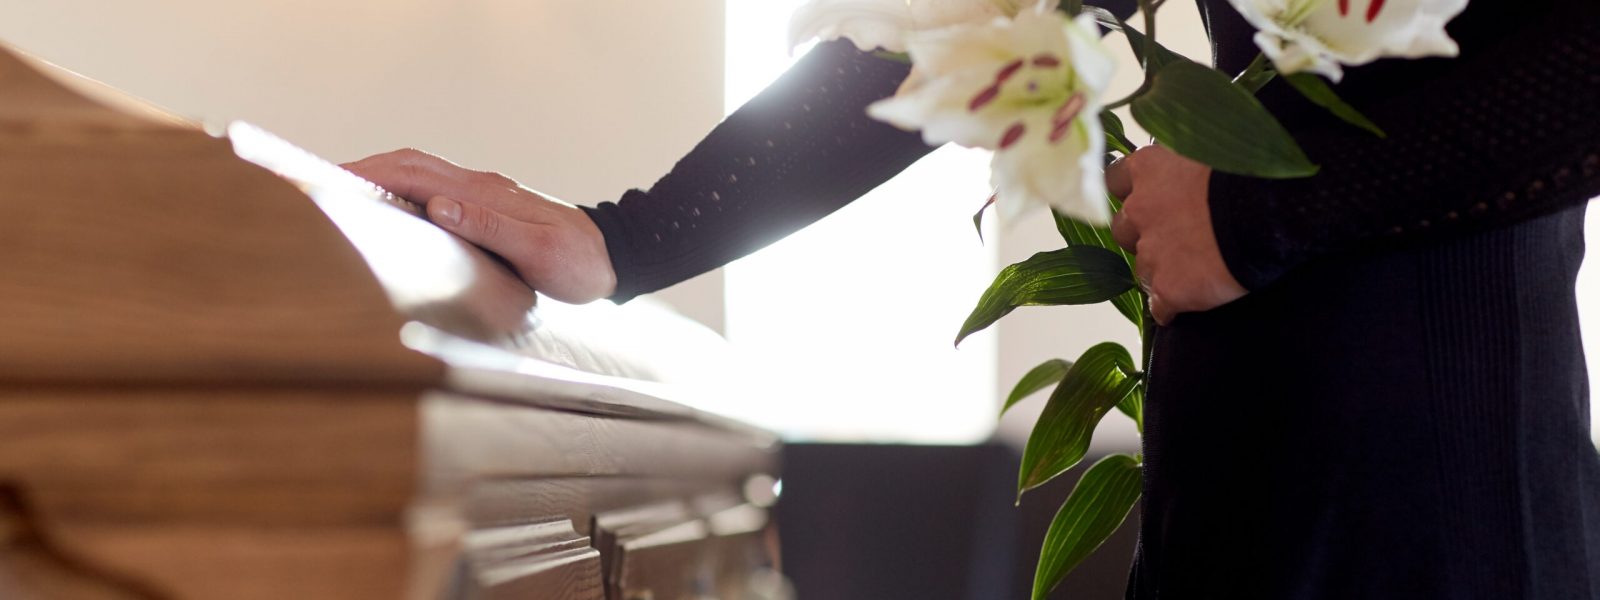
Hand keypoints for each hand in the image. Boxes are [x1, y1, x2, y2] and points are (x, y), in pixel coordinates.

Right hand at [342, 149, 616, 303]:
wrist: (614, 259)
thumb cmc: (579, 263)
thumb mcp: (538, 252)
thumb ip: (490, 228)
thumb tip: (438, 206)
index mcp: (485, 194)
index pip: (415, 173)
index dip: (370, 173)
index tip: (330, 180)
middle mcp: (480, 188)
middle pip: (410, 166)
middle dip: (364, 172)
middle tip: (319, 186)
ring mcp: (483, 197)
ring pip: (421, 177)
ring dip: (381, 181)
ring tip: (342, 198)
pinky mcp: (487, 211)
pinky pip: (435, 194)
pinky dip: (403, 196)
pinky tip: (388, 215)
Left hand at [1106, 145, 1246, 324]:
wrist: (1272, 211)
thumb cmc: (1252, 170)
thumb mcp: (1212, 150)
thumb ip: (1187, 162)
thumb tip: (1190, 170)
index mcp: (1149, 169)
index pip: (1116, 180)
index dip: (1132, 193)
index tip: (1148, 198)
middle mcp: (1140, 210)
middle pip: (1123, 229)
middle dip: (1143, 235)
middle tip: (1178, 238)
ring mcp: (1151, 252)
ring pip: (1142, 270)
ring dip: (1160, 272)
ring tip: (1194, 272)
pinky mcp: (1168, 289)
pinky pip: (1159, 306)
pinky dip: (1171, 307)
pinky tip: (1190, 304)